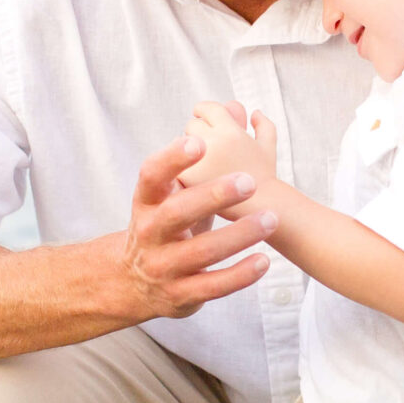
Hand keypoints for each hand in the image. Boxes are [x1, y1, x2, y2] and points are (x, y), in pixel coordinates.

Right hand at [112, 135, 275, 320]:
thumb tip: (237, 107)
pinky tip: (263, 261)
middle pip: (178, 213)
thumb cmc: (167, 224)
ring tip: (270, 219)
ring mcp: (163, 266)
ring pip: (201, 251)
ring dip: (238, 235)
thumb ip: (204, 158)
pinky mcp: (180, 295)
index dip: (172, 158)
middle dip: (213, 196)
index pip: (151, 175)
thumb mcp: (174, 193)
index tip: (198, 139)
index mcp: (145, 202)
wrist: (133, 282)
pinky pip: (213, 286)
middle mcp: (149, 233)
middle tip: (249, 181)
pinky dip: (239, 275)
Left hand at [178, 101, 276, 215]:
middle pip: (192, 125)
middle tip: (203, 145)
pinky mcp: (187, 179)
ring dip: (186, 149)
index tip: (203, 118)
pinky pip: (175, 165)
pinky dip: (181, 168)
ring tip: (198, 162)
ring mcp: (198, 161)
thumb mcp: (268, 149)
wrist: (260, 210)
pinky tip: (192, 177)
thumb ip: (264, 126)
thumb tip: (254, 112)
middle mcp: (213, 142)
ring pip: (179, 144)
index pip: (207, 108)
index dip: (204, 111)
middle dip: (197, 132)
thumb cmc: (264, 179)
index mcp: (230, 131)